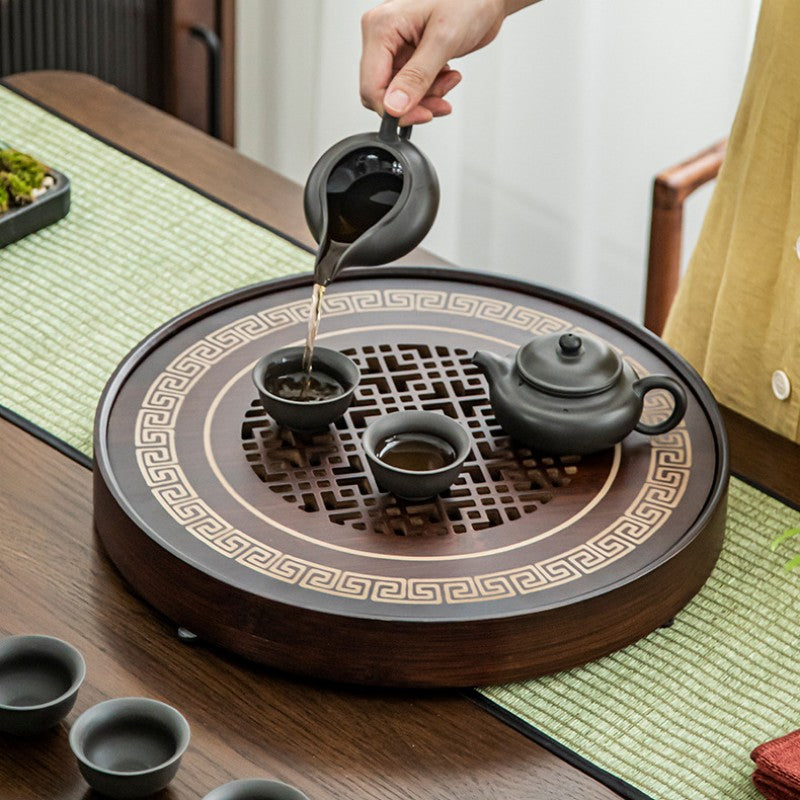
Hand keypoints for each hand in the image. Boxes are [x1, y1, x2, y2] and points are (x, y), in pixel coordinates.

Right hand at [360, 0, 536, 125]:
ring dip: (426, 98)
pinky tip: (447, 76)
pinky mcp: (408, 57)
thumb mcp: (443, 39)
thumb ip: (417, 77)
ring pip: (398, 95)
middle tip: (438, 103)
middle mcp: (383, 38)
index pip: (371, 86)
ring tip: (448, 81)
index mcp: (381, 27)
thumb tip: (394, 107)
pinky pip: (411, 88)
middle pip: (383, 93)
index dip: (393, 109)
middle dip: (412, 104)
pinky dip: (431, 90)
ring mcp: (395, 48)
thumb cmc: (469, 1)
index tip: (420, 115)